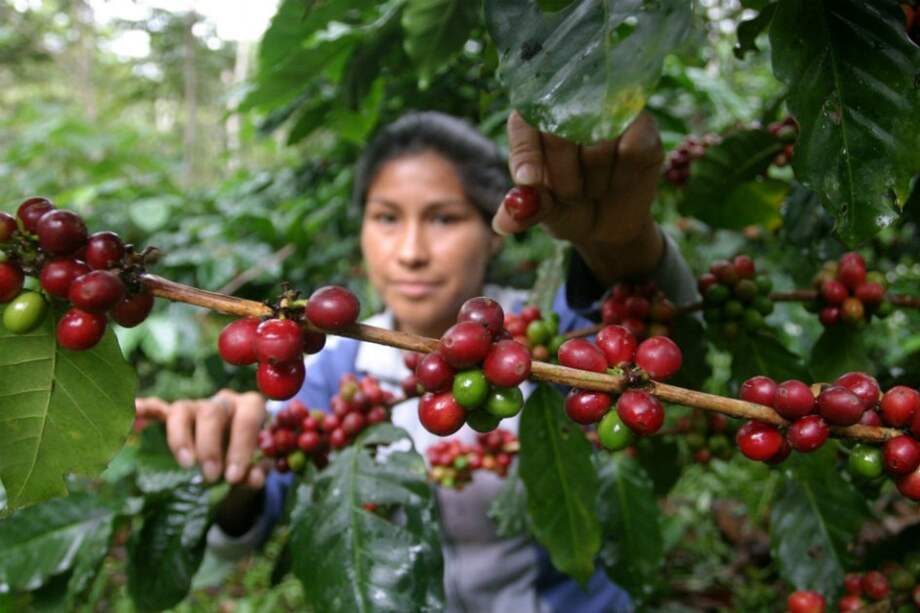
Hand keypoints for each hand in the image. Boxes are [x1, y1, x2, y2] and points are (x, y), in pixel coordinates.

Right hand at [135, 390, 269, 487]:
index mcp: (250, 406)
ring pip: (182, 409)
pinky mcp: (174, 416)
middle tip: (211, 476)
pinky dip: (145, 410)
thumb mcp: (258, 467)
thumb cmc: (249, 458)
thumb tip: (252, 478)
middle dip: (210, 446)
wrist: (238, 454)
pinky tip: (133, 412)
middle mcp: (223, 400)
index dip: (242, 446)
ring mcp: (197, 406)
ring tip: (186, 464)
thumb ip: (257, 471)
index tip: (234, 476)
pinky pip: (157, 408)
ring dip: (181, 438)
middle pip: (212, 412)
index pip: (248, 417)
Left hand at [493, 111, 664, 285]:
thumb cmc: (566, 208)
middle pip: (561, 131)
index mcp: (535, 121)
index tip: (529, 182)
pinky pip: (631, 147)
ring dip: (594, 179)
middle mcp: (571, 108)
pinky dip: (623, 173)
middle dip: (563, 176)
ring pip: (598, 141)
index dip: (527, 154)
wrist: (606, 226)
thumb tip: (502, 224)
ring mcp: (608, 112)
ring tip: (594, 189)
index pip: (524, 124)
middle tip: (570, 196)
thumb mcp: (543, 212)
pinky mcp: (642, 127)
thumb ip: (525, 210)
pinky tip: (620, 181)